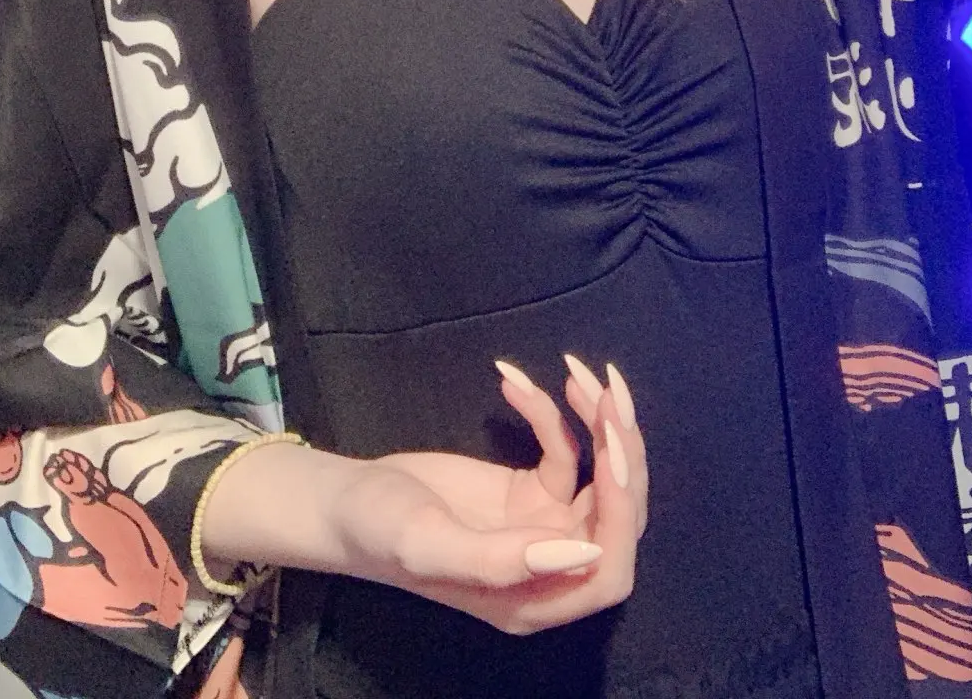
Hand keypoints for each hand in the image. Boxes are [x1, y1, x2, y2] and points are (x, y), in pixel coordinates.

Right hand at [327, 357, 646, 634]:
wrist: (349, 500)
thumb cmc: (381, 531)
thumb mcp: (429, 546)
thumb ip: (501, 559)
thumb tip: (584, 551)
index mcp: (532, 600)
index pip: (609, 570)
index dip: (618, 516)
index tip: (606, 456)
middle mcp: (549, 567)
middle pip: (617, 517)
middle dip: (622, 457)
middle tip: (605, 397)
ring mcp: (543, 526)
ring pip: (602, 477)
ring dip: (600, 425)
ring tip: (578, 371)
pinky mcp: (533, 490)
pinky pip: (563, 449)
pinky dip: (548, 411)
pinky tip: (510, 379)